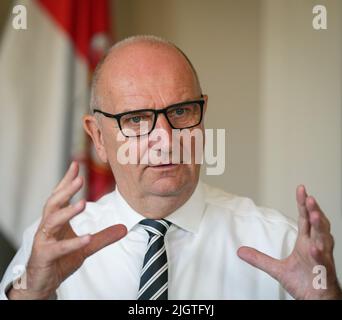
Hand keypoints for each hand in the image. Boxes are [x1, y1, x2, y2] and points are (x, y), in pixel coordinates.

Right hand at [8, 161, 126, 299]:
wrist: (44, 282)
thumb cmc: (61, 260)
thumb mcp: (86, 246)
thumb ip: (103, 237)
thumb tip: (124, 228)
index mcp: (56, 220)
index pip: (60, 196)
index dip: (67, 180)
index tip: (76, 164)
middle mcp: (48, 227)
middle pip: (53, 203)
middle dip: (66, 190)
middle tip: (80, 178)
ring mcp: (44, 241)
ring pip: (51, 221)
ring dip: (67, 211)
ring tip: (83, 203)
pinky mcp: (44, 256)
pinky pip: (58, 248)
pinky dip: (73, 243)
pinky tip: (87, 238)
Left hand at [237, 185, 341, 298]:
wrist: (316, 301)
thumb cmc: (304, 283)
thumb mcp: (277, 269)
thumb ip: (259, 258)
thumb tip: (240, 251)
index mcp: (306, 243)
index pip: (304, 219)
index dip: (303, 204)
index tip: (301, 190)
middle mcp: (316, 247)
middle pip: (316, 224)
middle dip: (313, 210)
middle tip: (308, 197)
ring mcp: (322, 258)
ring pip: (324, 239)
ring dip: (320, 226)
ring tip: (314, 214)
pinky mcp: (325, 272)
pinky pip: (323, 262)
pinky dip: (320, 254)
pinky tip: (315, 247)